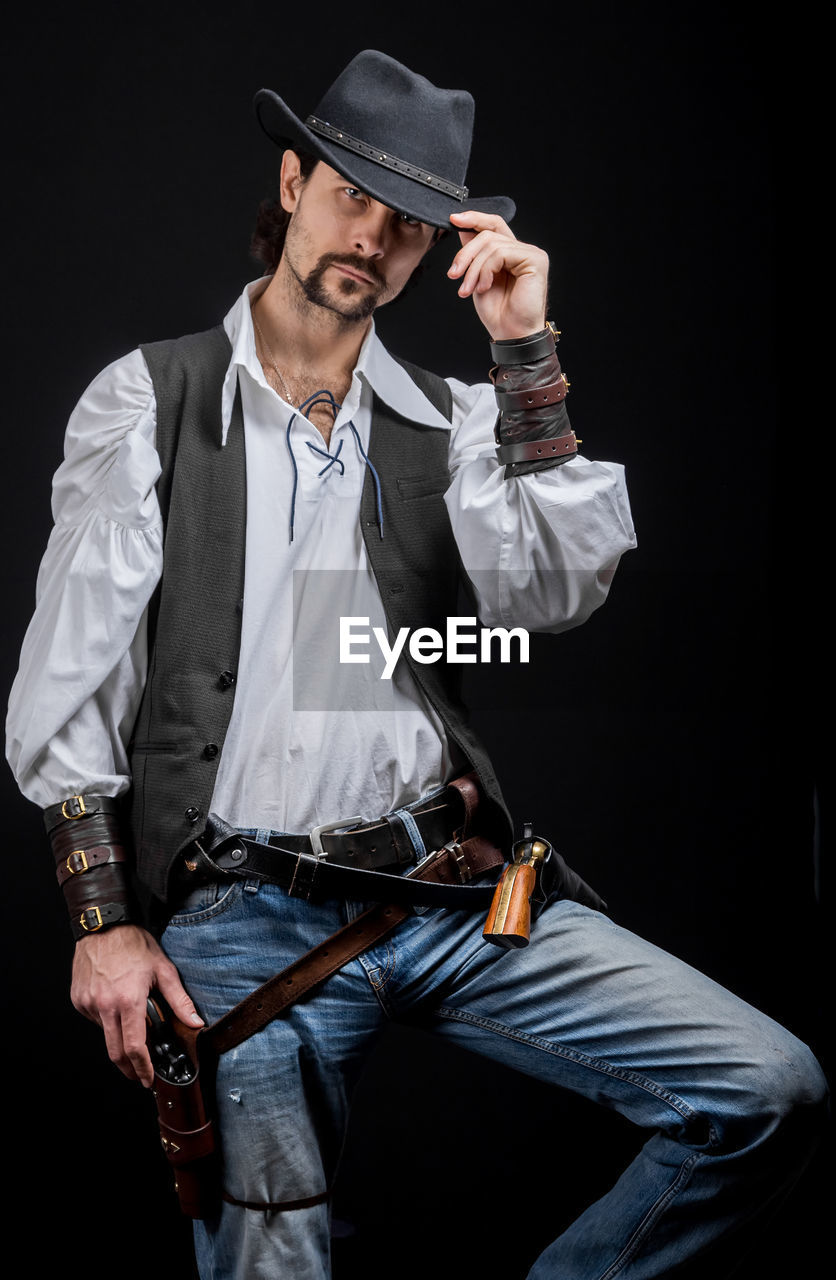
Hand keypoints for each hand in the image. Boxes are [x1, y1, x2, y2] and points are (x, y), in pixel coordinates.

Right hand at [71, 924, 203, 1086]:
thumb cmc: (134, 944)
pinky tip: (116, 1006)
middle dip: (129, 1068)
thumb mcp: (163, 969)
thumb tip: (195, 1023)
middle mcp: (105, 1005)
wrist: (103, 925)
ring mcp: (88, 1004)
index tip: (147, 1079)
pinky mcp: (78, 1000)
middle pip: (115, 1051)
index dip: (142, 1068)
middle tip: (140, 1074)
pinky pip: (94, 1020)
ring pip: (105, 1035)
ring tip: (132, 1025)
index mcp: (128, 1000)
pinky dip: (107, 1021)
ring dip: (119, 1038)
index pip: (134, 1046)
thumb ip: (179, 1000)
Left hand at [447, 210, 548, 340]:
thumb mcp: (477, 277)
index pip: (493, 225)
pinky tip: (484, 287)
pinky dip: (486, 270)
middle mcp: (523, 250)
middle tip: (454, 274)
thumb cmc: (498, 312)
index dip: (474, 218)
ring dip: (473, 268)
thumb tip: (462, 228)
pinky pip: (500, 253)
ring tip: (467, 289)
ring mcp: (531, 254)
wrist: (510, 334)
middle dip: (465, 253)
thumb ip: (474, 253)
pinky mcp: (535, 260)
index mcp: (511, 253)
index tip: (453, 220)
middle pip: (488, 234)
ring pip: (491, 244)